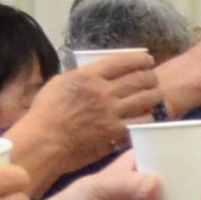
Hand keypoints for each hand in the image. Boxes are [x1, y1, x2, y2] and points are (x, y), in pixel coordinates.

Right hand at [4, 51, 157, 183]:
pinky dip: (149, 116)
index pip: (123, 61)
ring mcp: (110, 112)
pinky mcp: (115, 131)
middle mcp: (102, 91)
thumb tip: (95, 71)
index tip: (147, 60)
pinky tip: (148, 115)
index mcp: (88, 75)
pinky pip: (142, 121)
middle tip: (153, 78)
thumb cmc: (46, 112)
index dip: (140, 59)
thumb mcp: (60, 82)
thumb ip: (80, 75)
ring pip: (145, 98)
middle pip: (139, 78)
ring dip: (154, 94)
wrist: (44, 140)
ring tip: (156, 94)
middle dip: (151, 76)